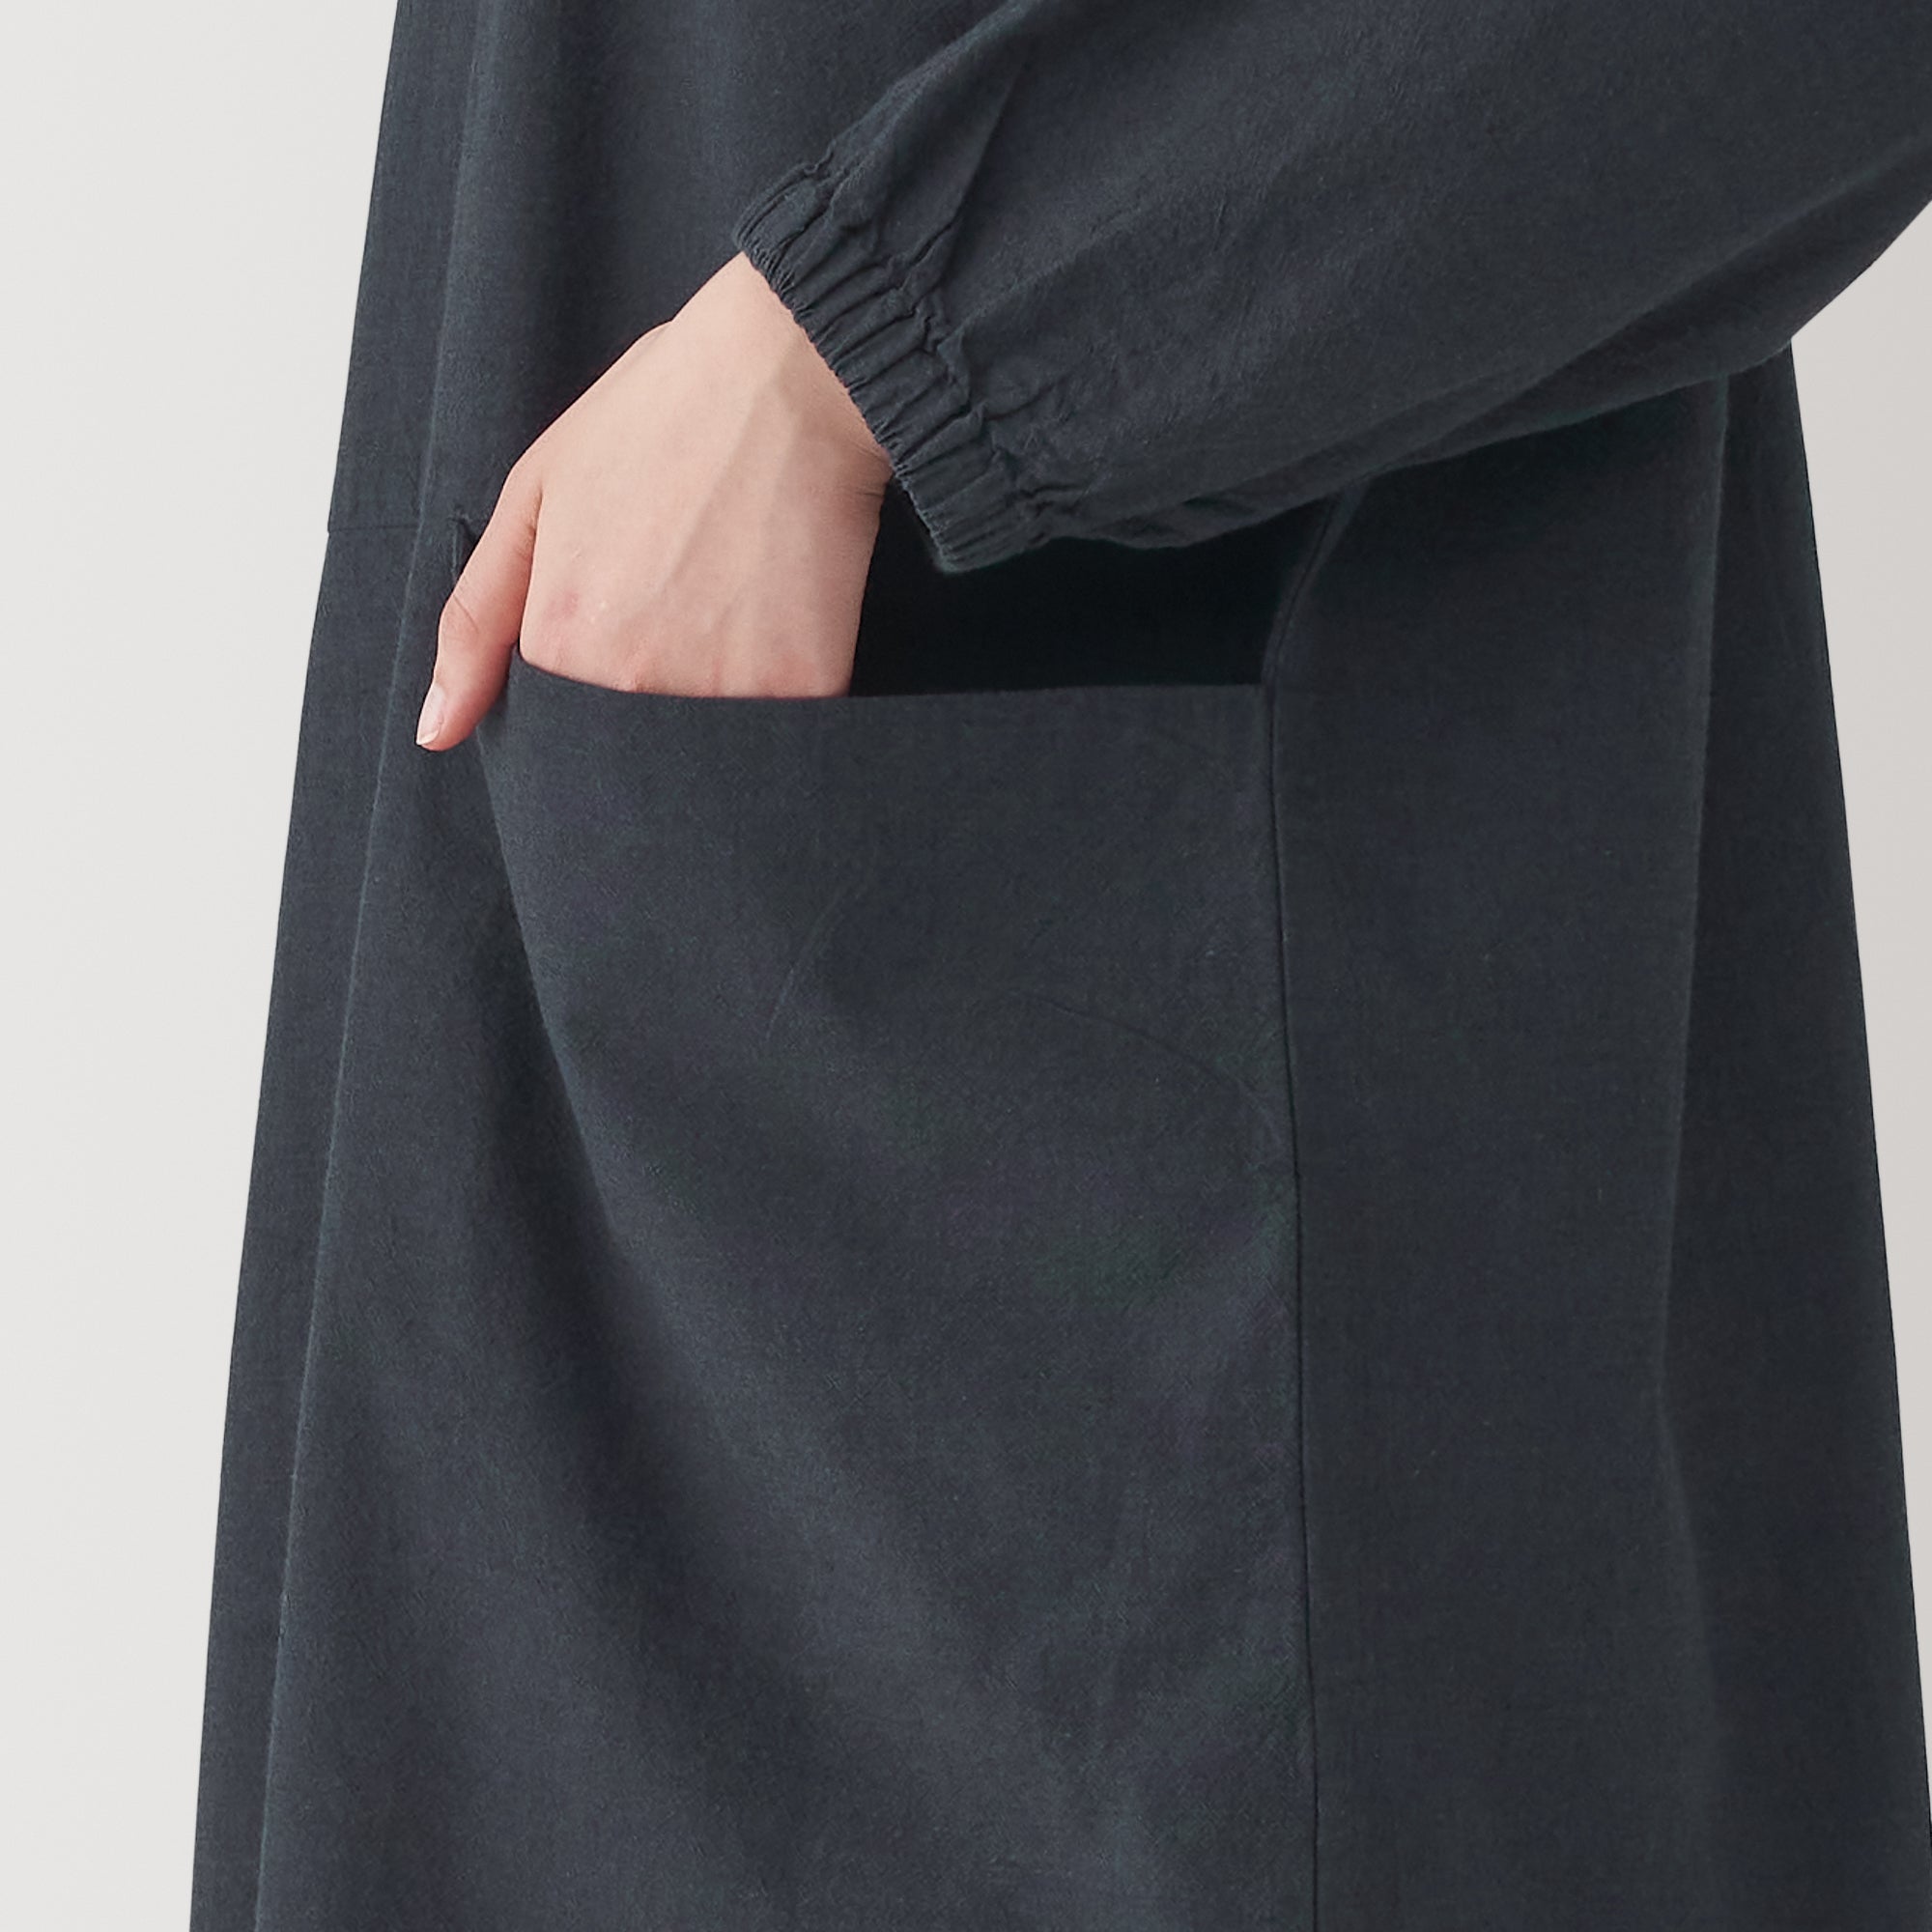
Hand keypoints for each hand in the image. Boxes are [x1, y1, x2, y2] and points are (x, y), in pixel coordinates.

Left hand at [416, 251, 894, 748]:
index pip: (565, 739)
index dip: (593, 703)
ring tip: (736, 608)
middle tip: (690, 616)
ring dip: (724, 707)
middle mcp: (635, 685)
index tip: (626, 642)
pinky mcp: (808, 687)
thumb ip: (476, 623)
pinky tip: (787, 617)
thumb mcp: (536, 496)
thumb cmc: (660, 415)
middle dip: (657, 718)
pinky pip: (790, 728)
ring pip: (715, 750)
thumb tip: (434, 730)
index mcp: (560, 645)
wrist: (790, 371)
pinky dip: (789, 693)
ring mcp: (724, 692)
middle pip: (640, 756)